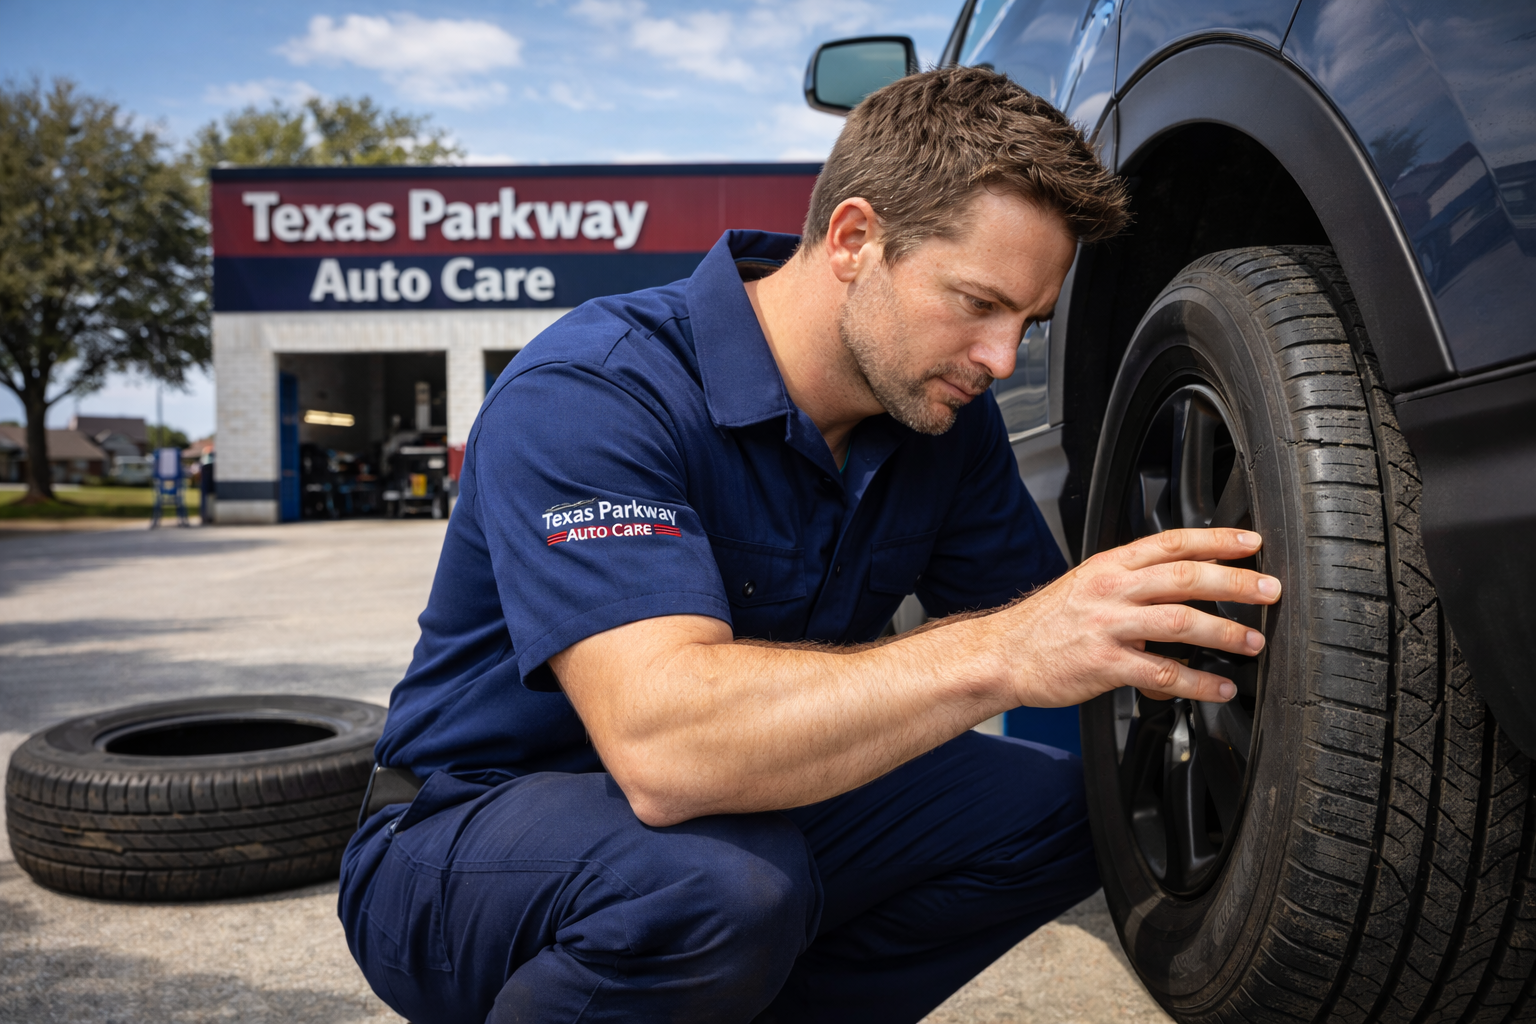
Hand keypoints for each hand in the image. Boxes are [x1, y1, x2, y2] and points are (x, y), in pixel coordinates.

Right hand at [993, 529, 1278, 706]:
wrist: (1002, 654)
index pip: (1171, 542)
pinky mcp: (1104, 665)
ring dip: (1224, 631)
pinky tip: (1218, 689)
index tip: (1252, 541)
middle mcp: (1110, 589)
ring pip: (1179, 620)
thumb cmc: (1047, 625)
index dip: (1216, 539)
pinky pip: (1161, 673)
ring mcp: (1107, 626)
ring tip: (1252, 642)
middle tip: (1270, 590)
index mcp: (1109, 565)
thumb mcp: (1088, 587)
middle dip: (1235, 581)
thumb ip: (1133, 586)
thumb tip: (1181, 594)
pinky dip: (1197, 683)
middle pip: (1184, 576)